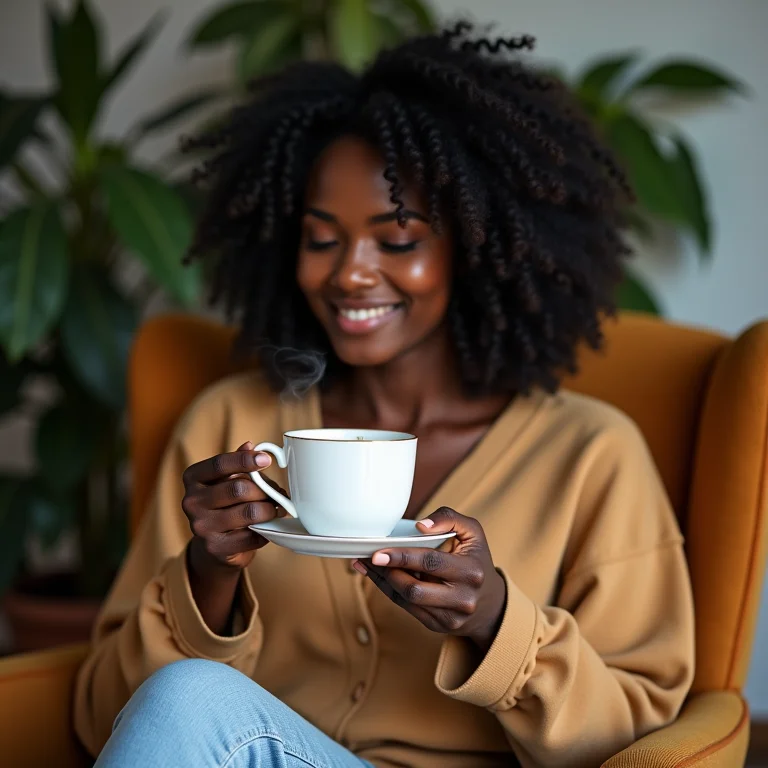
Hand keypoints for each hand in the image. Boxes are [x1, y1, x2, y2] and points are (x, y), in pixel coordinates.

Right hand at [182, 441, 282, 573]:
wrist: (214, 545)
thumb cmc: (225, 504)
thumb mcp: (226, 480)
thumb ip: (237, 463)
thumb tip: (250, 445)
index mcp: (193, 478)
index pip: (220, 464)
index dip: (245, 460)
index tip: (267, 459)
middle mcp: (191, 501)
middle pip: (239, 489)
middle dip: (265, 491)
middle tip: (279, 494)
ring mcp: (201, 526)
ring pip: (249, 512)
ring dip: (270, 510)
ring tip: (277, 509)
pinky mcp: (215, 547)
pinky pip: (251, 535)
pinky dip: (265, 530)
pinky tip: (266, 527)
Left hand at [355, 507, 505, 651]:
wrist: (491, 603)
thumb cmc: (476, 560)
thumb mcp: (472, 533)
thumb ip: (448, 518)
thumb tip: (420, 526)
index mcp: (470, 571)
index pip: (431, 562)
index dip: (402, 557)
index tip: (378, 552)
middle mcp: (463, 598)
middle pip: (415, 588)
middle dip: (387, 572)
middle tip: (369, 557)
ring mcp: (451, 616)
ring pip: (407, 600)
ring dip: (384, 582)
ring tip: (368, 565)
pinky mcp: (439, 626)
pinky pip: (408, 609)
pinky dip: (391, 592)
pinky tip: (380, 577)